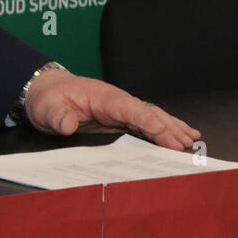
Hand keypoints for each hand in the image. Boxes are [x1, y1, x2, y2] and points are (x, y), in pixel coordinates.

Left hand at [23, 68, 201, 150]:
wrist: (46, 92)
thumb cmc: (48, 98)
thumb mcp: (48, 108)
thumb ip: (59, 116)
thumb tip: (68, 125)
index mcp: (103, 97)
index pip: (130, 108)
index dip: (147, 120)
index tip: (164, 133)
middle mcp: (117, 102)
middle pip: (148, 113)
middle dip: (168, 128)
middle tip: (185, 145)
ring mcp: (121, 110)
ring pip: (152, 117)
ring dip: (172, 128)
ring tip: (192, 140)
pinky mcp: (120, 119)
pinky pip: (146, 123)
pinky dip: (164, 129)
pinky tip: (180, 136)